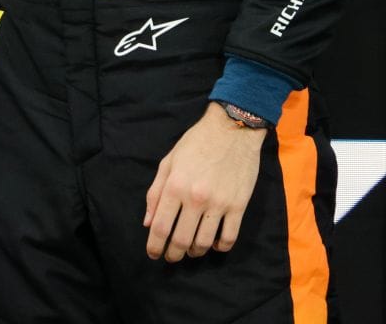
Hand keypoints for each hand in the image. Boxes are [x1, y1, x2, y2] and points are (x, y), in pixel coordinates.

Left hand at [142, 104, 264, 261]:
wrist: (231, 129)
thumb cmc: (195, 143)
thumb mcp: (168, 162)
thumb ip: (155, 192)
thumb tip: (147, 222)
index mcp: (175, 186)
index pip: (160, 226)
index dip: (154, 245)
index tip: (153, 254)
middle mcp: (195, 198)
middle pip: (181, 239)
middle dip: (173, 254)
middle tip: (171, 257)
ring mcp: (219, 203)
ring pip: (204, 242)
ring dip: (195, 252)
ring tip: (191, 250)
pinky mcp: (239, 206)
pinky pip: (229, 237)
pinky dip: (219, 247)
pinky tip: (213, 244)